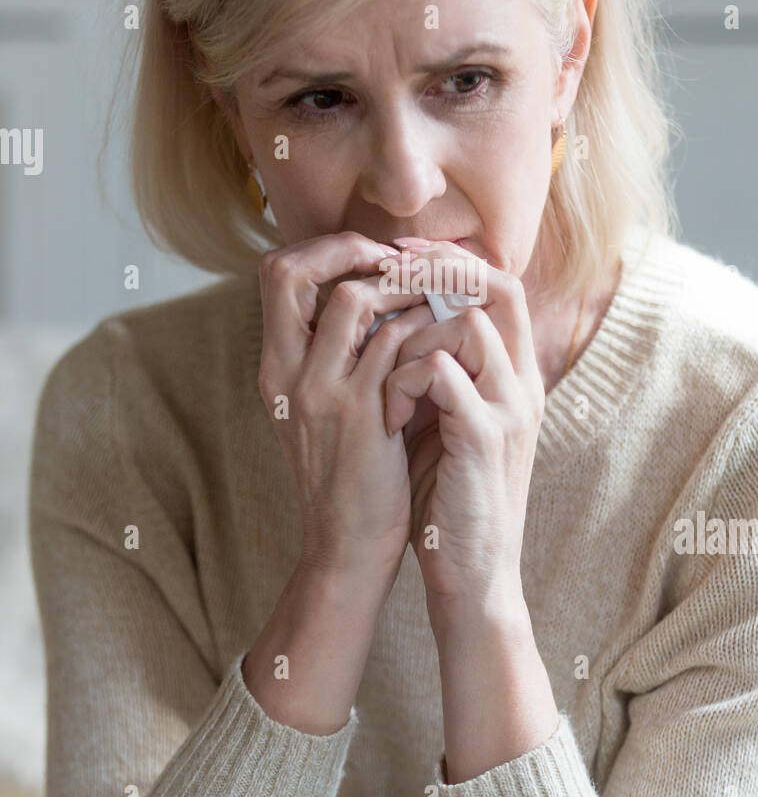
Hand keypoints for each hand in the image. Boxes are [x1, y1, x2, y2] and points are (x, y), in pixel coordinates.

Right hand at [257, 232, 432, 583]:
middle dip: (348, 250)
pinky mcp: (361, 414)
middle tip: (396, 259)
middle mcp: (285, 372)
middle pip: (291, 271)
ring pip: (354, 297)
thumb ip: (333, 355)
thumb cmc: (348, 474)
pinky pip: (394, 342)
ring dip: (400, 284)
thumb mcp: (322, 410)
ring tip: (430, 293)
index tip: (372, 257)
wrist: (348, 547)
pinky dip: (422, 325)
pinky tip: (444, 333)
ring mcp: (320, 392)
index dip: (324, 250)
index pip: (277, 273)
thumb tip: (371, 296)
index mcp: (274, 367)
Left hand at [384, 238, 545, 614]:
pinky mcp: (486, 440)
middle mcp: (522, 384)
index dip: (452, 259)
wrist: (474, 576)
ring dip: (412, 333)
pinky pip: (443, 373)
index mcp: (514, 376)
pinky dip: (404, 379)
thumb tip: (393, 321)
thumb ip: (436, 373)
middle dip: (438, 270)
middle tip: (387, 271)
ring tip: (378, 364)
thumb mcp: (446, 422)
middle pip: (499, 287)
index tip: (401, 253)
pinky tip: (386, 410)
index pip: (501, 285)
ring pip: (469, 324)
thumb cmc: (450, 499)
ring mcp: (509, 409)